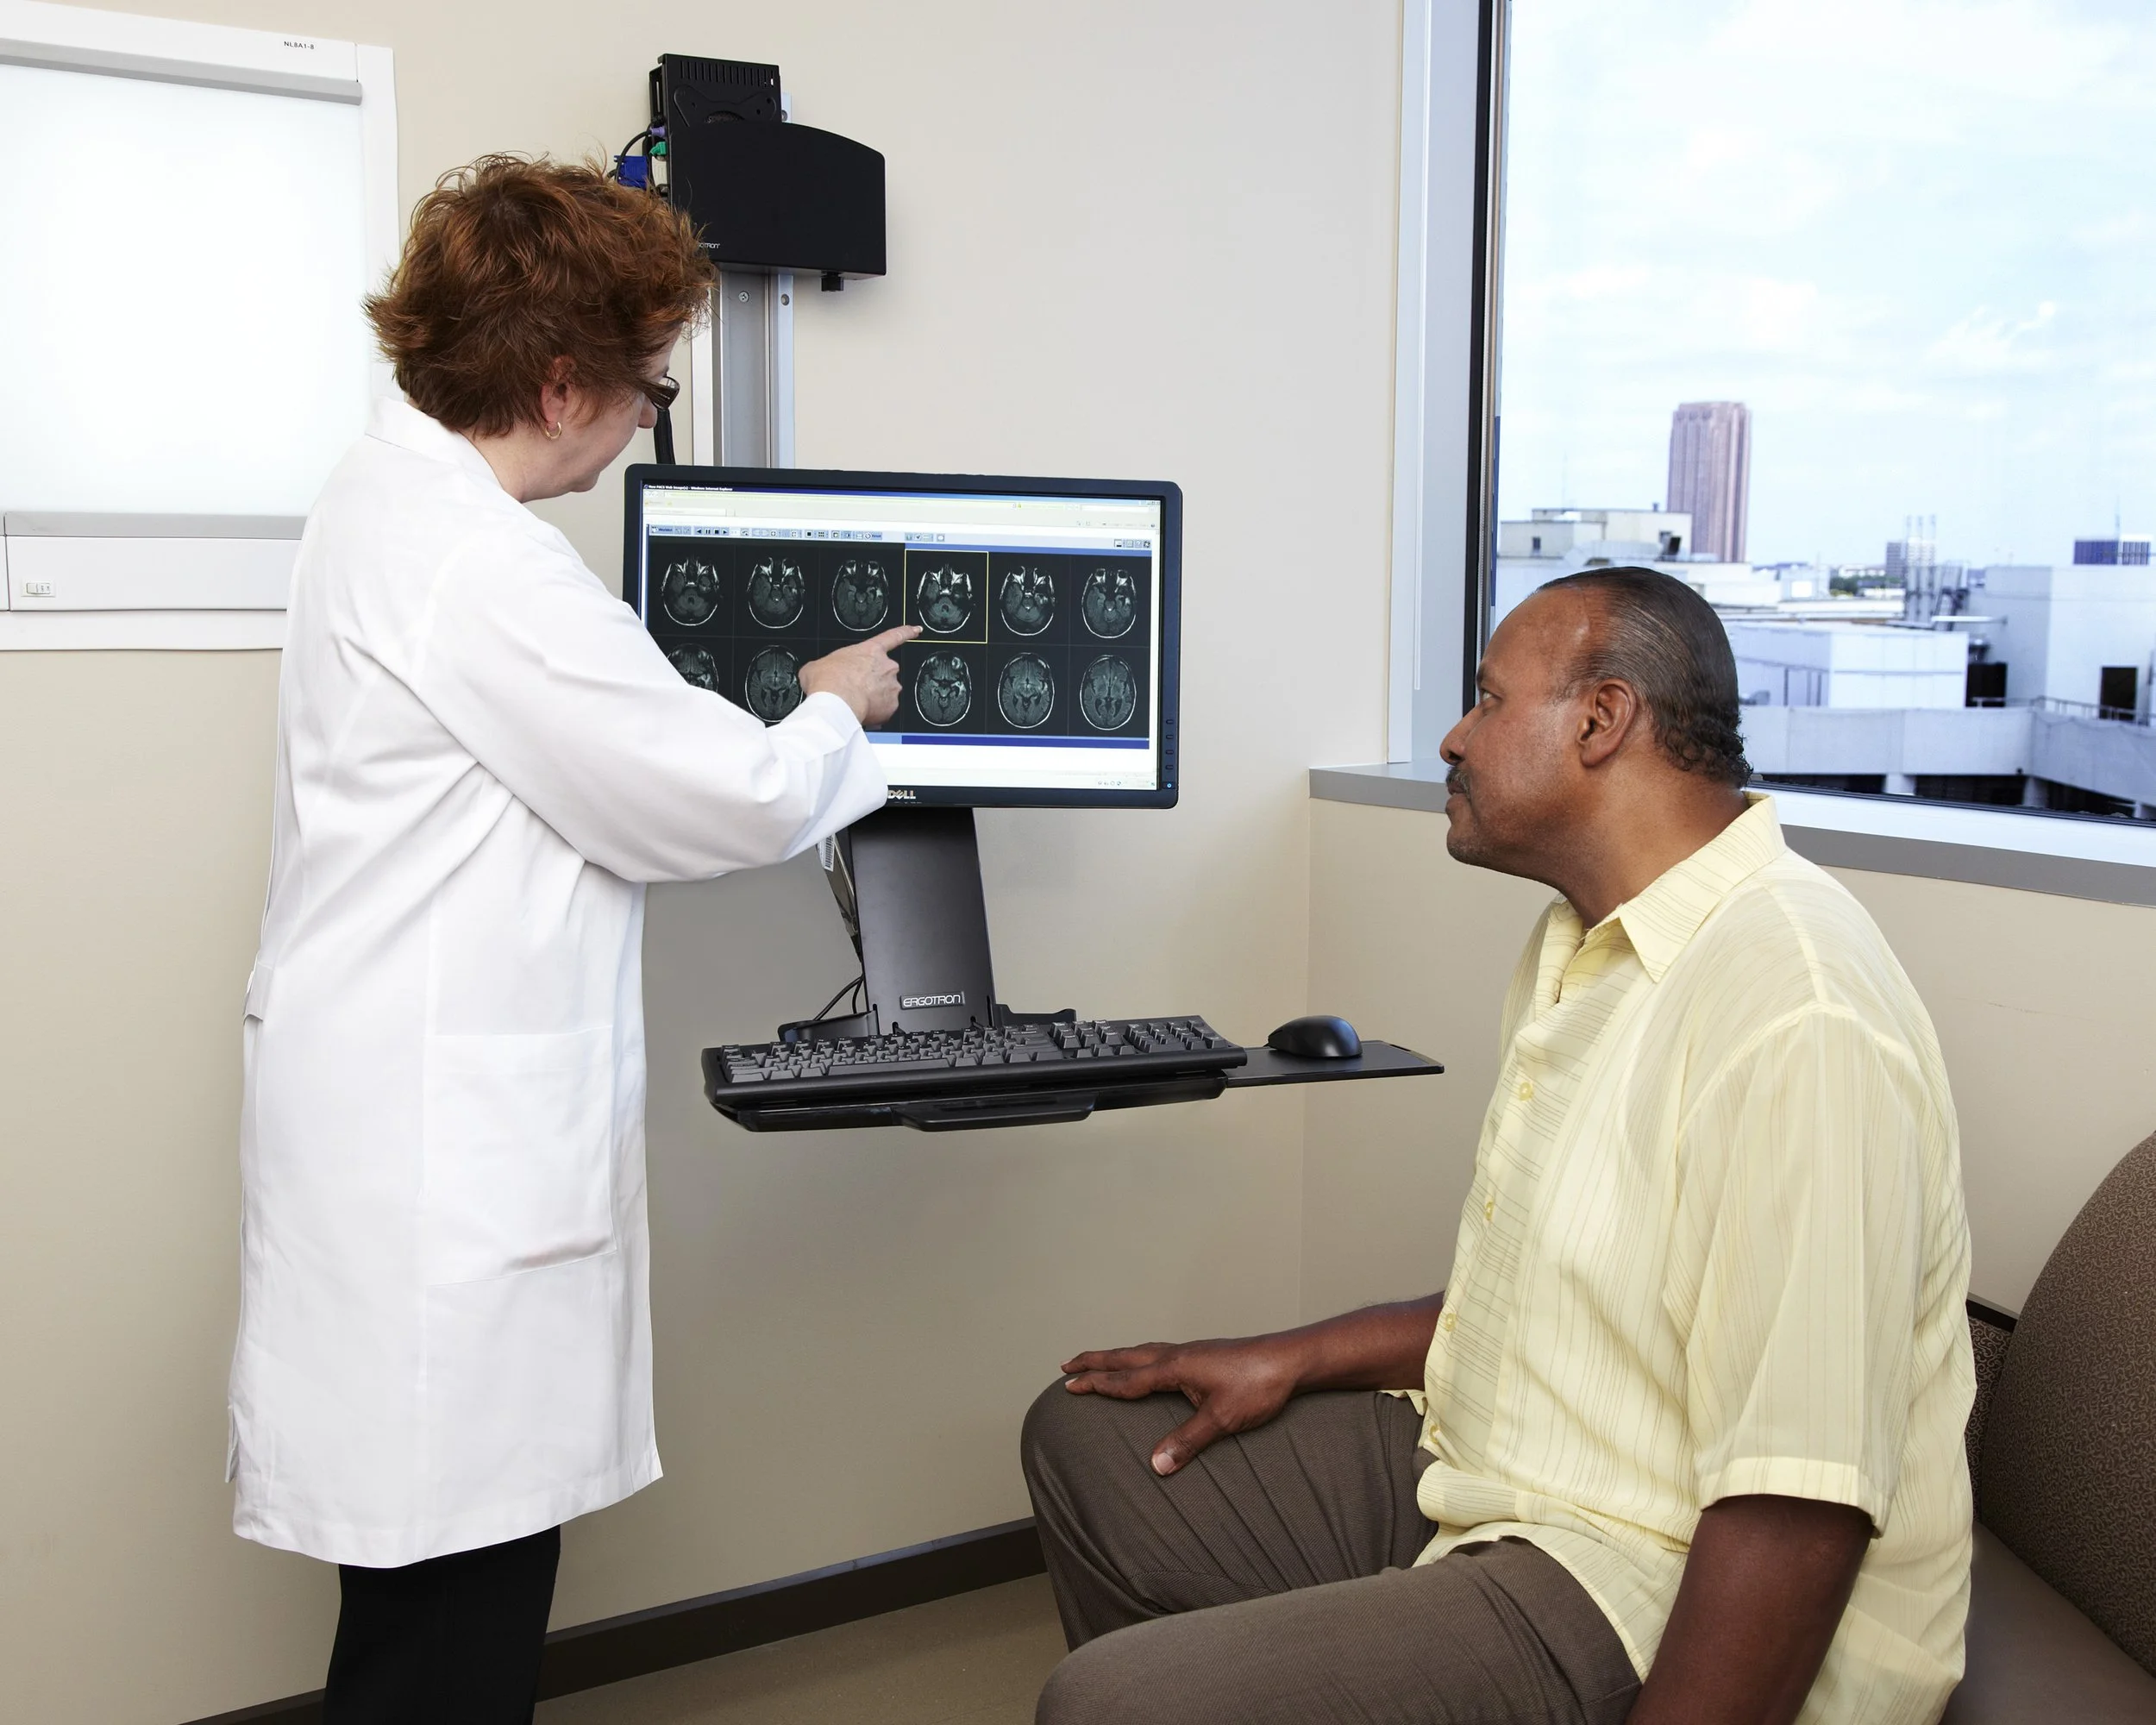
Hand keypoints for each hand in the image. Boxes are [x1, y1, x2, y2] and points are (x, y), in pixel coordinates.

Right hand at [799, 626, 918, 725]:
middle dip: (873, 681)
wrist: (836, 702)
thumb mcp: (818, 665)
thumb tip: (818, 672)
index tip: (916, 630)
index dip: (906, 632)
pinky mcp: (892, 706)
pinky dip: (875, 713)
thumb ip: (826, 666)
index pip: (893, 636)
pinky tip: (860, 713)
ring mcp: (891, 686)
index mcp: (870, 650)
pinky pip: (885, 710)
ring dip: (874, 698)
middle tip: (856, 688)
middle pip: (884, 673)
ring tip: (855, 703)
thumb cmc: (828, 681)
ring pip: (885, 693)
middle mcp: (886, 666)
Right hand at [1060, 1336, 1306, 1475]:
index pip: (1127, 1378)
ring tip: (1098, 1361)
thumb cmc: (1258, 1385)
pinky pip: (1158, 1353)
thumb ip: (1187, 1441)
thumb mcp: (1222, 1419)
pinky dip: (1139, 1357)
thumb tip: (1155, 1465)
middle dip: (1095, 1361)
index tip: (1069, 1385)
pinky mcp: (1203, 1354)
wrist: (1290, 1360)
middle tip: (1067, 1364)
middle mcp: (1178, 1354)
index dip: (1097, 1383)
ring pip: (1142, 1351)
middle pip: (1126, 1356)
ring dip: (1115, 1356)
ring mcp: (1191, 1352)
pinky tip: (1146, 1365)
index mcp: (1175, 1367)